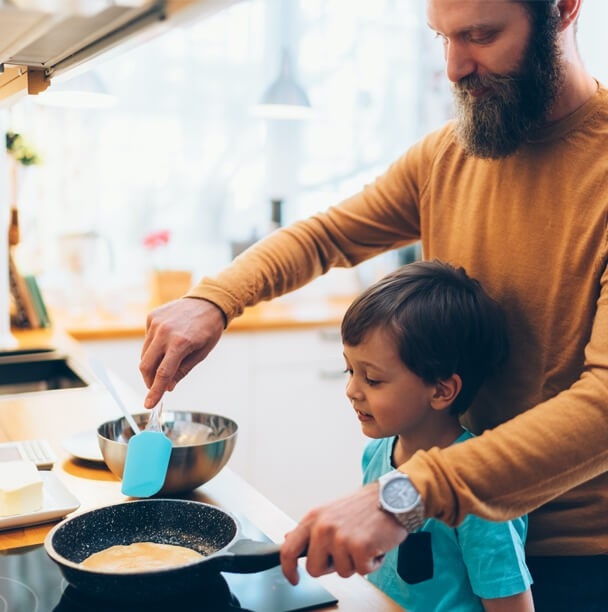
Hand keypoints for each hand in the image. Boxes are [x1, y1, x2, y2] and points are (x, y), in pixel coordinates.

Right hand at [139, 297, 225, 407]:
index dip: (155, 392)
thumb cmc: (208, 329)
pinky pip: (147, 339)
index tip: (148, 405)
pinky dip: (154, 347)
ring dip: (151, 364)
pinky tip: (167, 342)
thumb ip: (182, 371)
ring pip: (144, 353)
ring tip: (166, 362)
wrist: (208, 302)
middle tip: (156, 387)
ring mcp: (156, 323)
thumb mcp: (201, 354)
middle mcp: (164, 332)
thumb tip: (167, 387)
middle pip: (146, 365)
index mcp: (180, 343)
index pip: (163, 374)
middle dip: (149, 381)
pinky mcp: (151, 317)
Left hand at [280, 483, 406, 584]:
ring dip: (355, 562)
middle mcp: (324, 527)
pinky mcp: (360, 546)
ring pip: (341, 572)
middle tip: (346, 551)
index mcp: (314, 517)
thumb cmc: (363, 507)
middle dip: (331, 566)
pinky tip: (374, 544)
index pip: (289, 548)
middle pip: (314, 569)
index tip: (293, 578)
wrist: (392, 497)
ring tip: (363, 541)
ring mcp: (341, 537)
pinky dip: (371, 562)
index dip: (288, 568)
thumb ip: (311, 529)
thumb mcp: (330, 512)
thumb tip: (289, 541)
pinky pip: (362, 571)